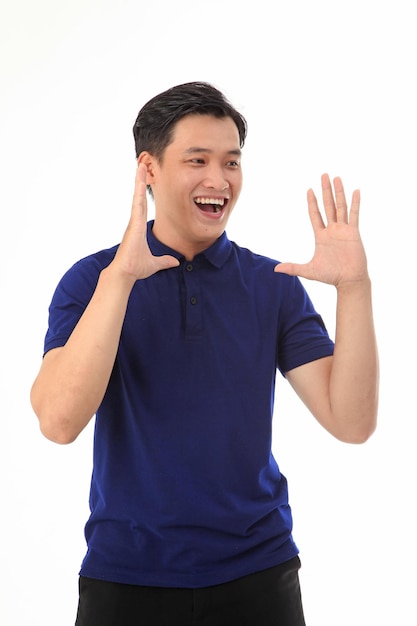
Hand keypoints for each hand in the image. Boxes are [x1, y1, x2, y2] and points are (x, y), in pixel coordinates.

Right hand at [111, 163, 178, 281]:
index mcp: (139, 228)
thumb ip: (165, 261)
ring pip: (137, 196)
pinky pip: (137, 204)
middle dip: (140, 181)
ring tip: (141, 165)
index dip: (144, 193)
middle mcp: (135, 222)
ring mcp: (133, 221)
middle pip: (139, 197)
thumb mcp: (155, 263)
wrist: (126, 273)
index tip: (145, 181)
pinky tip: (140, 181)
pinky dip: (139, 192)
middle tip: (142, 165)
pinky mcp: (134, 223)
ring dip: (139, 181)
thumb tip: (176, 262)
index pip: (142, 206)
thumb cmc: (136, 267)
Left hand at [274, 173, 368, 287]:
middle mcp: (332, 230)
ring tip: (336, 178)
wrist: (348, 281)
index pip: (315, 214)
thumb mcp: (308, 270)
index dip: (312, 202)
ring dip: (338, 192)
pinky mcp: (354, 232)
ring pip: (340, 206)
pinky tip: (356, 190)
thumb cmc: (330, 276)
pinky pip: (354, 215)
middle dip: (325, 190)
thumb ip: (292, 267)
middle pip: (328, 205)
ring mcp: (343, 230)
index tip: (309, 189)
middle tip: (324, 175)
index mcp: (321, 236)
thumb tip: (275, 269)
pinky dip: (355, 203)